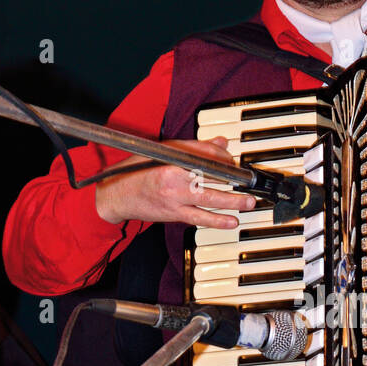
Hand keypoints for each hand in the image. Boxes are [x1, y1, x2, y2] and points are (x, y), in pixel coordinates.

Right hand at [95, 137, 254, 229]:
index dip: (224, 160)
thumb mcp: (165, 151)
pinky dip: (216, 220)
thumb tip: (222, 144)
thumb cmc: (138, 170)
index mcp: (171, 160)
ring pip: (207, 202)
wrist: (116, 195)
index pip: (204, 157)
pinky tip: (230, 222)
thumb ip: (195, 147)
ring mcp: (174, 199)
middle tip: (250, 186)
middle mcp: (173, 179)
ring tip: (246, 205)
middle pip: (209, 180)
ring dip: (230, 205)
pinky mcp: (173, 214)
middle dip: (232, 183)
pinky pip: (198, 218)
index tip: (235, 164)